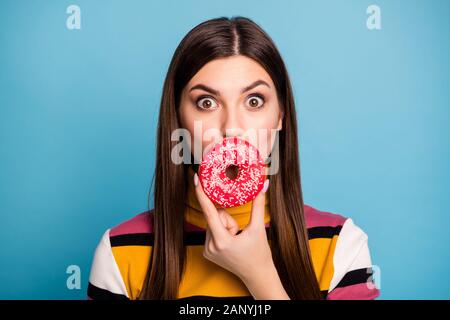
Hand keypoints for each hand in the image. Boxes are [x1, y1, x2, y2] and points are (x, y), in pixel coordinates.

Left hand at [193, 173, 289, 298]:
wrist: (257, 275)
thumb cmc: (259, 254)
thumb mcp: (259, 228)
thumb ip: (258, 204)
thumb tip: (264, 184)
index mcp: (222, 241)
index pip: (209, 212)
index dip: (202, 194)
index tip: (196, 179)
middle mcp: (210, 246)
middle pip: (214, 216)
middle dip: (227, 219)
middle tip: (239, 232)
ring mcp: (207, 250)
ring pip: (212, 223)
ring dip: (225, 226)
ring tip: (236, 238)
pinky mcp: (207, 252)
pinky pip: (211, 231)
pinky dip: (221, 231)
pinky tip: (230, 242)